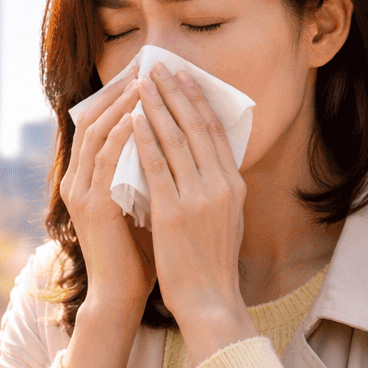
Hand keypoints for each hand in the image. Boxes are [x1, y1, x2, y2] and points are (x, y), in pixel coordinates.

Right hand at [60, 77, 155, 314]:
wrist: (122, 295)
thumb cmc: (137, 253)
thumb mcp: (142, 202)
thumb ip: (148, 173)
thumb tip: (174, 141)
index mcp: (87, 179)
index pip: (99, 123)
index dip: (120, 97)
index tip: (147, 74)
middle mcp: (77, 181)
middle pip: (93, 119)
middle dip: (120, 91)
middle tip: (146, 66)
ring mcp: (81, 192)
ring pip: (97, 133)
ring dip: (122, 104)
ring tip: (146, 82)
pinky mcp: (92, 206)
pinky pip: (106, 159)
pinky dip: (123, 133)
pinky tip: (141, 116)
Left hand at [129, 63, 256, 364]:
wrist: (209, 300)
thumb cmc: (211, 264)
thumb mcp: (224, 219)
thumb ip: (214, 188)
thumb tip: (200, 159)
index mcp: (234, 186)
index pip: (215, 133)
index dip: (198, 101)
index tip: (183, 77)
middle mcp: (220, 186)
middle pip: (197, 127)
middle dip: (176, 93)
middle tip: (160, 67)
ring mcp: (198, 198)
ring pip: (176, 140)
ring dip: (157, 106)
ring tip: (142, 83)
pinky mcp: (174, 212)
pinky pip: (157, 167)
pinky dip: (145, 139)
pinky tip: (134, 120)